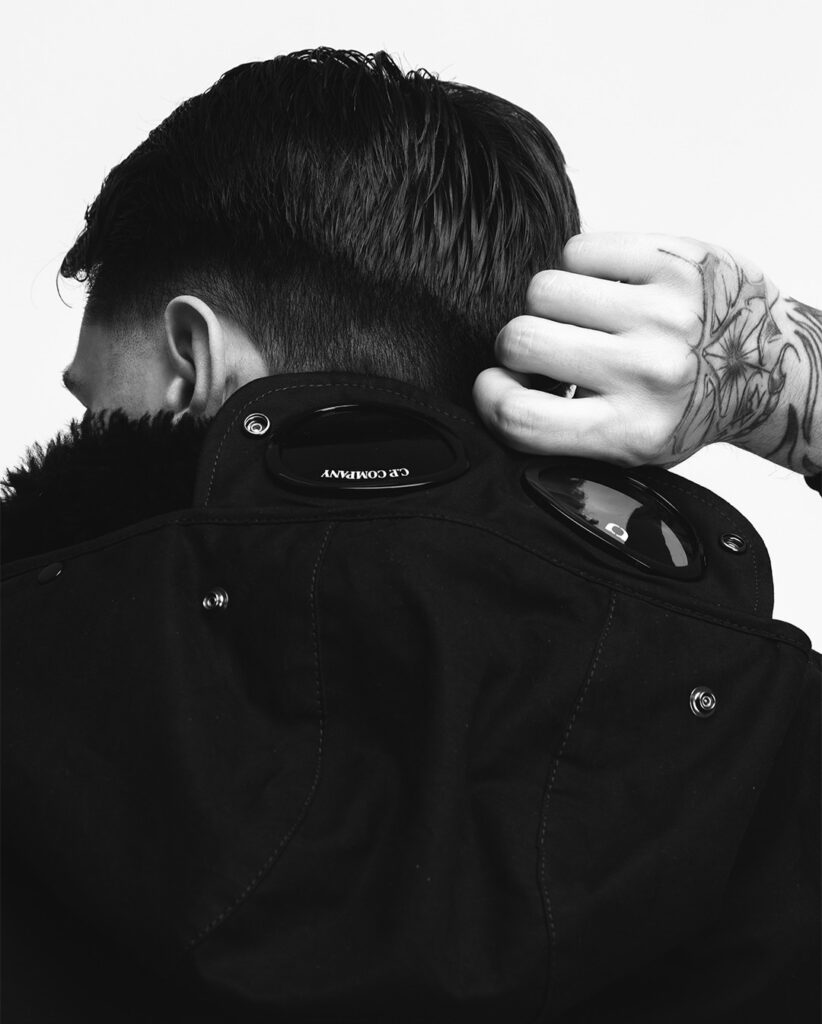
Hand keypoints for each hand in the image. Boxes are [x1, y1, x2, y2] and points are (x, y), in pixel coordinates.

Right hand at [472, 232, 821, 473]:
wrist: (768, 368)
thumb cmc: (688, 406)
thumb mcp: (627, 449)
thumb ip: (563, 432)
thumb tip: (497, 391)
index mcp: (628, 432)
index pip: (517, 415)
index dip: (489, 396)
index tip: (497, 384)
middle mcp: (646, 373)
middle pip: (521, 340)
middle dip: (519, 343)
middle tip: (549, 348)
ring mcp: (663, 313)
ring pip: (543, 288)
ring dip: (550, 302)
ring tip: (583, 317)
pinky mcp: (674, 263)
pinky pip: (579, 247)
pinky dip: (579, 266)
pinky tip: (605, 286)